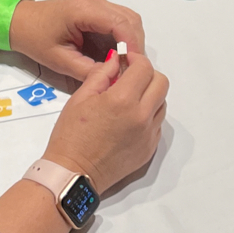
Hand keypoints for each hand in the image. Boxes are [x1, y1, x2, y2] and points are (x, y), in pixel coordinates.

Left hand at [7, 0, 145, 79]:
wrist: (19, 22)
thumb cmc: (35, 38)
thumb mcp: (59, 60)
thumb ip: (88, 70)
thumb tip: (114, 78)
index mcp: (85, 10)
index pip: (121, 24)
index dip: (132, 46)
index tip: (135, 67)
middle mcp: (95, 1)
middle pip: (130, 19)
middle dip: (135, 45)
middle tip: (132, 69)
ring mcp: (97, 2)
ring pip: (128, 19)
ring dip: (131, 41)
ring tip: (125, 64)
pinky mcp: (97, 8)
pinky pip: (119, 21)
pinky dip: (123, 38)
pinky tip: (117, 55)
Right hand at [41, 50, 167, 193]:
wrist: (73, 173)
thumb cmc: (71, 136)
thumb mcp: (80, 97)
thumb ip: (101, 74)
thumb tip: (116, 60)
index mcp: (123, 100)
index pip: (144, 68)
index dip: (136, 59)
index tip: (126, 60)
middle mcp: (142, 116)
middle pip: (161, 83)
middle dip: (148, 75)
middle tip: (131, 78)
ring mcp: (148, 134)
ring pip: (162, 103)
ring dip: (150, 95)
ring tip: (129, 100)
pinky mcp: (150, 149)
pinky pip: (157, 123)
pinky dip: (148, 115)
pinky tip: (130, 119)